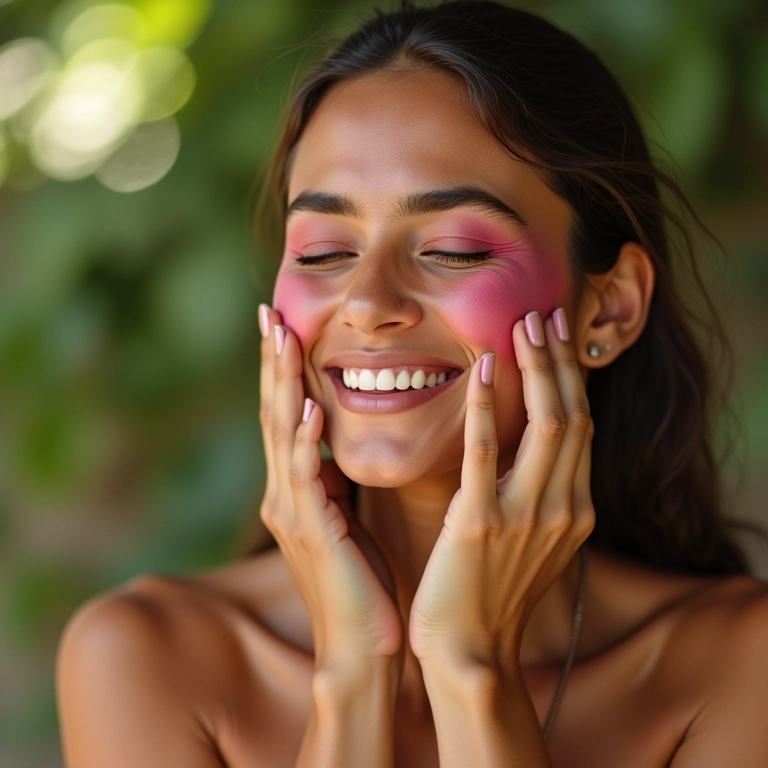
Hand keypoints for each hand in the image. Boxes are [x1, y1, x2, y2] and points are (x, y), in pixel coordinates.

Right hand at [258, 306, 402, 679]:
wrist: (361, 647)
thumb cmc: (361, 582)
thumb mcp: (346, 517)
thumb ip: (336, 478)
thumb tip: (341, 438)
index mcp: (296, 489)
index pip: (285, 416)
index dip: (283, 371)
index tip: (285, 325)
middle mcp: (285, 494)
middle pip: (274, 413)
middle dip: (273, 362)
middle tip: (270, 312)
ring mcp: (293, 513)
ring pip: (280, 435)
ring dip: (280, 384)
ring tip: (281, 337)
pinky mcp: (312, 533)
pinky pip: (304, 479)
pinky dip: (303, 441)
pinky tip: (306, 408)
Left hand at [409, 308, 594, 674]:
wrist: (469, 652)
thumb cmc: (491, 594)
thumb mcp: (531, 541)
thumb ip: (537, 494)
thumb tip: (524, 449)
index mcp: (575, 510)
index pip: (580, 428)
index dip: (572, 379)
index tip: (558, 339)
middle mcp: (562, 508)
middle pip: (573, 416)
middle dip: (562, 361)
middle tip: (545, 315)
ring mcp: (526, 515)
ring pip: (547, 424)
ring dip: (538, 370)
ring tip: (524, 326)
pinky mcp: (479, 523)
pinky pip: (485, 452)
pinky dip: (485, 407)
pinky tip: (479, 370)